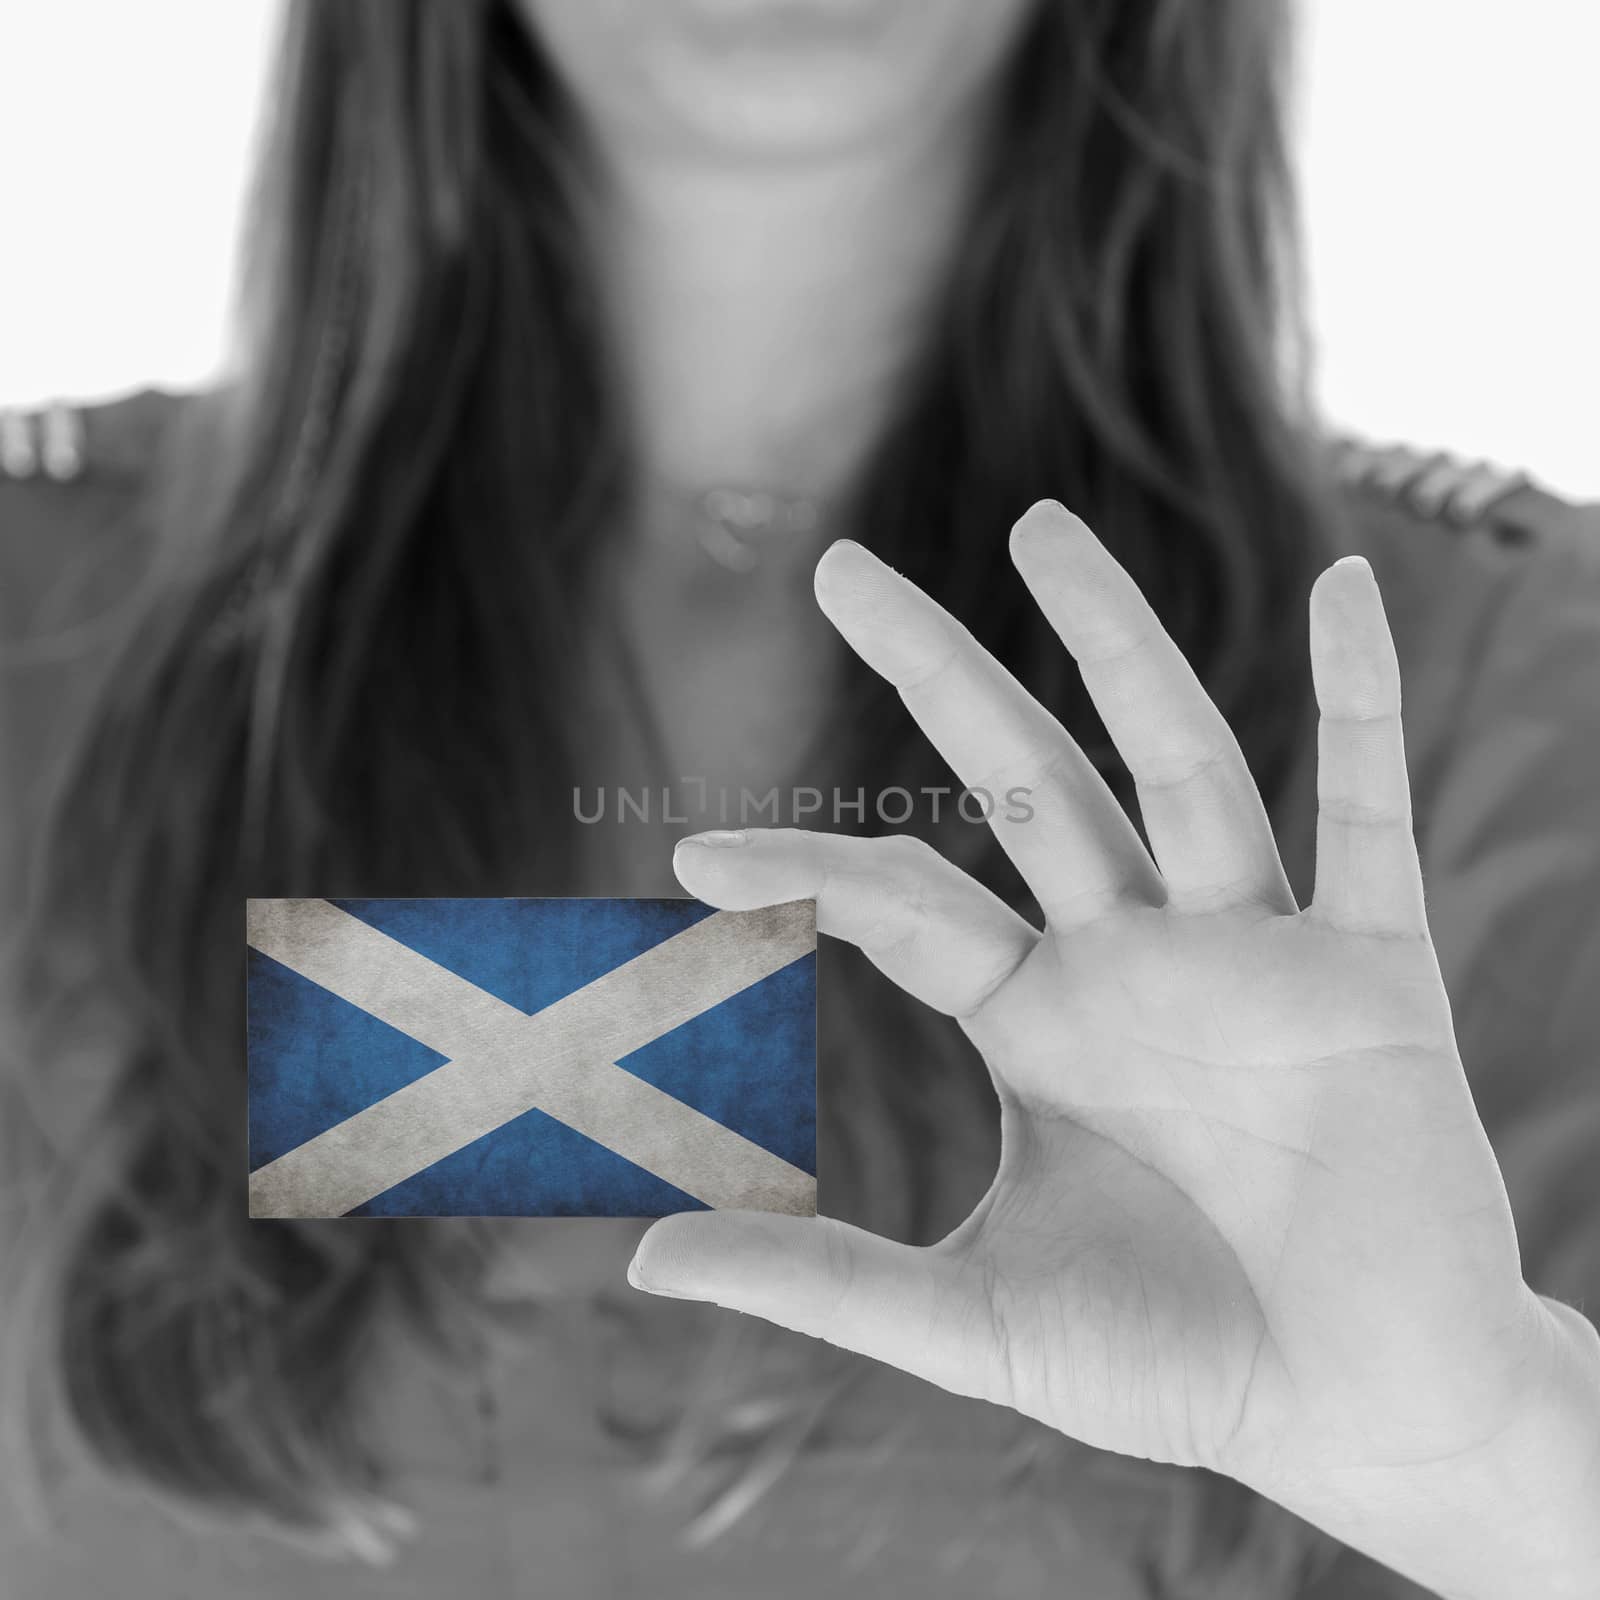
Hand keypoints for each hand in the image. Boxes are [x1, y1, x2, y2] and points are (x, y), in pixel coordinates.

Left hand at [631, 502, 1599, 1597]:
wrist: (1361, 1415)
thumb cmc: (1177, 1364)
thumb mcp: (977, 1322)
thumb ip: (821, 1284)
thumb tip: (640, 1261)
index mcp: (1039, 1022)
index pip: (901, 905)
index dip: (801, 877)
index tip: (688, 863)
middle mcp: (1134, 959)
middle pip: (1024, 780)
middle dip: (937, 671)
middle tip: (837, 565)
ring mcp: (1254, 952)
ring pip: (1180, 761)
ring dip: (1114, 643)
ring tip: (1038, 526)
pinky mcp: (1373, 972)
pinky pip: (1373, 811)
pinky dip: (1366, 700)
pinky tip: (1347, 586)